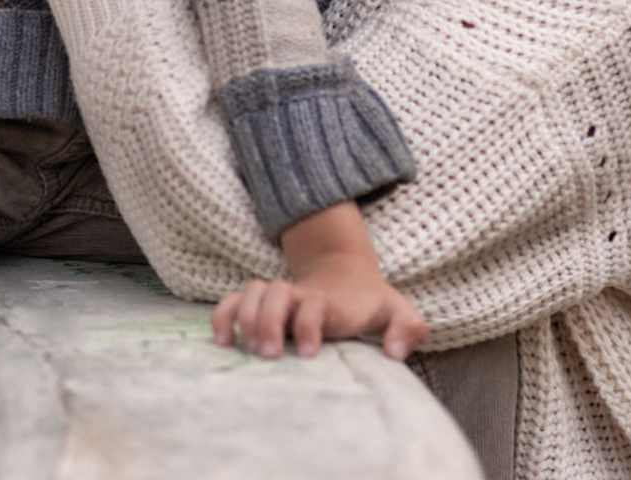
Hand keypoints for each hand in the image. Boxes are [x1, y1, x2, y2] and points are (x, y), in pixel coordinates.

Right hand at [211, 202, 426, 360]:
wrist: (344, 275)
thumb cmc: (369, 302)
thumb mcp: (397, 310)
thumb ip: (407, 327)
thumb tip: (395, 351)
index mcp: (331, 299)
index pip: (315, 303)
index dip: (309, 323)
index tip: (310, 352)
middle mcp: (300, 294)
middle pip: (276, 293)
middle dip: (269, 322)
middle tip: (271, 355)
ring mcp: (278, 295)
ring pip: (252, 292)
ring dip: (246, 318)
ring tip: (250, 350)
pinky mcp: (260, 302)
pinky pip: (233, 300)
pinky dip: (224, 316)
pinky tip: (223, 340)